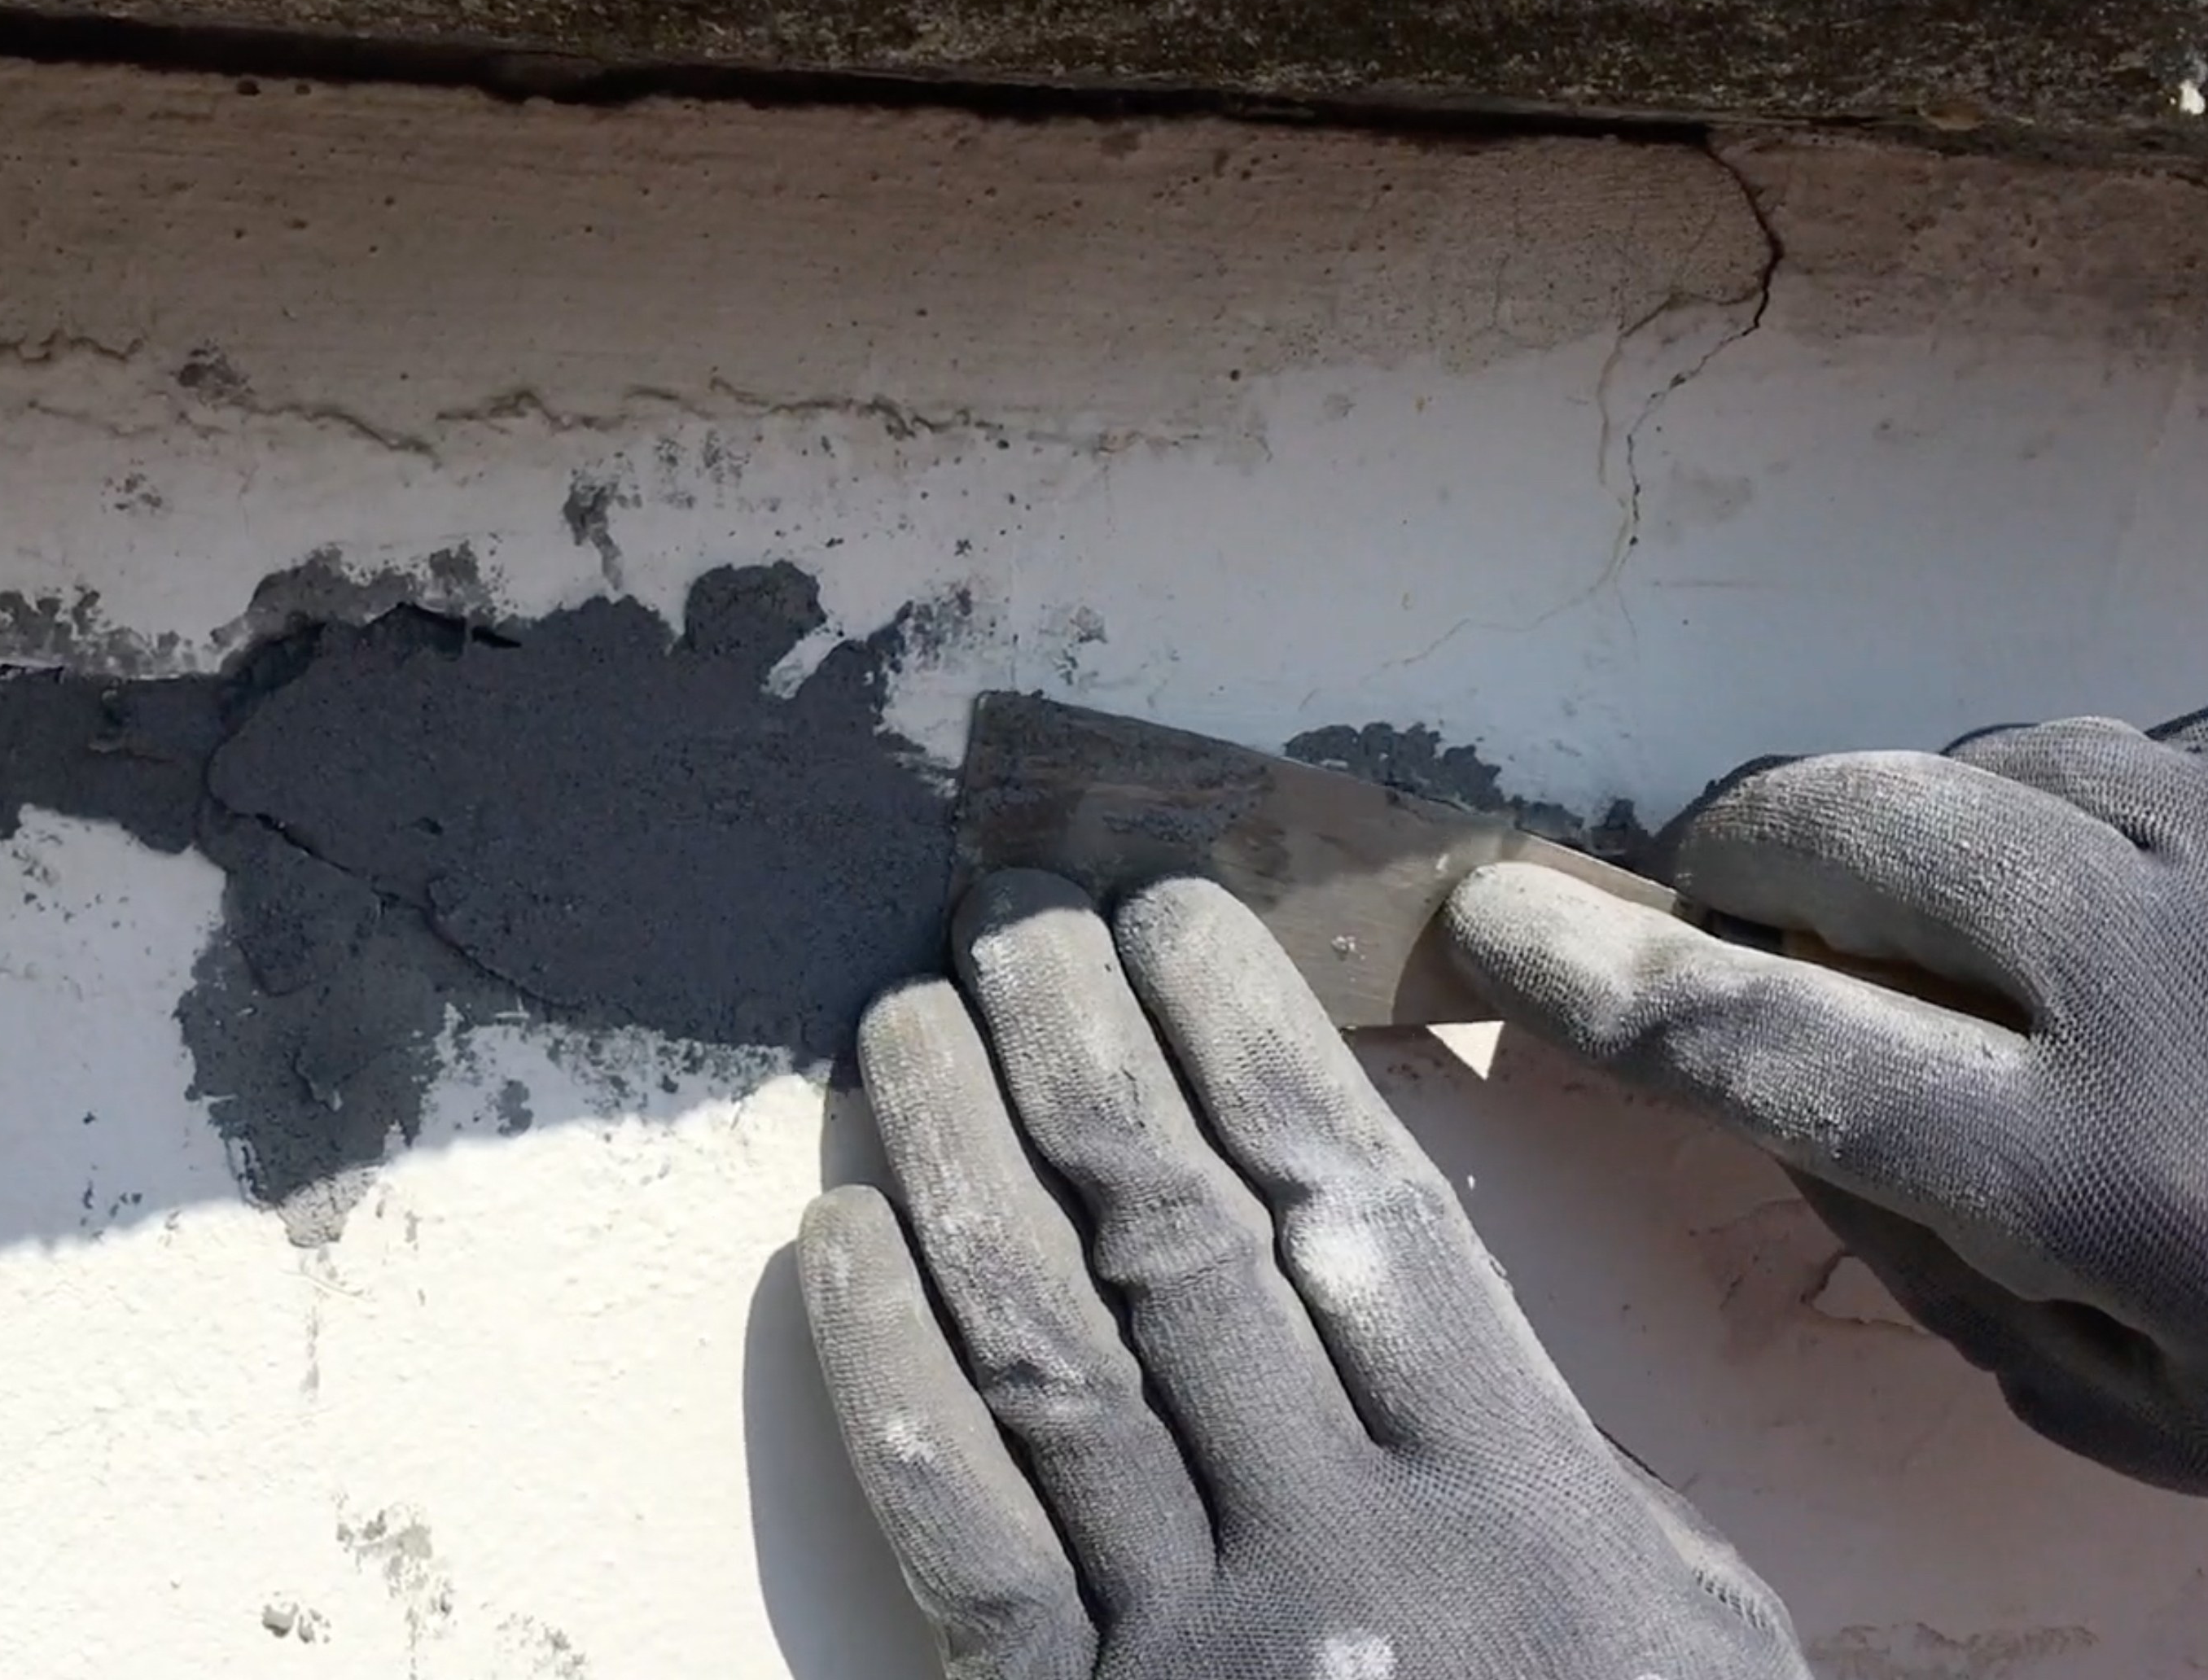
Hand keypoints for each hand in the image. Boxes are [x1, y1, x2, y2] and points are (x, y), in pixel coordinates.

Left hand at [800, 871, 1803, 1679]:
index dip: (1238, 1030)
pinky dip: (882, 1374)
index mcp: (1513, 1493)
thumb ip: (1546, 1437)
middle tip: (1003, 918)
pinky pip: (954, 1533)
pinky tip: (833, 1236)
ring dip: (954, 1164)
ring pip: (1042, 1352)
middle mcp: (1344, 1548)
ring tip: (902, 1020)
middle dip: (1074, 1052)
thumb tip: (1389, 1255)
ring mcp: (1195, 1647)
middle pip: (1171, 1240)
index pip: (1346, 1198)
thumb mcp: (1680, 1617)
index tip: (1166, 908)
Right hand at [1447, 716, 2207, 1491]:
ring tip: (1960, 930)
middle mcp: (2159, 972)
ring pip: (1986, 759)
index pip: (1764, 1039)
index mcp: (2098, 1168)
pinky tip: (2109, 900)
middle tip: (1745, 920)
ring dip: (1917, 828)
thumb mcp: (2144, 1403)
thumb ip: (1944, 1267)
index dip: (1599, 978)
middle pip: (1849, 826)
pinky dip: (2063, 805)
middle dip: (1750, 858)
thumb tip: (1786, 1107)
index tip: (1494, 924)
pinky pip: (2124, 743)